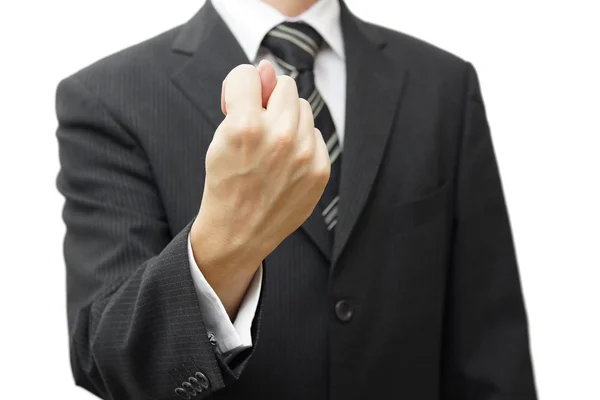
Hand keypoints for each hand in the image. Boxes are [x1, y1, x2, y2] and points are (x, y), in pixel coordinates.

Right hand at [190, 60, 329, 315]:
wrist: (239, 233)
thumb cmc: (225, 182)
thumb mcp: (220, 138)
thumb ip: (245, 98)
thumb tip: (267, 68)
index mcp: (245, 127)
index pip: (249, 74)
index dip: (239, 88)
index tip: (235, 105)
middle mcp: (279, 137)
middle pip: (284, 86)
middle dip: (268, 100)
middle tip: (256, 126)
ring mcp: (304, 155)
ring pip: (303, 108)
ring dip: (287, 119)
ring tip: (271, 148)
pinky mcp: (320, 169)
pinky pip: (316, 134)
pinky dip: (302, 142)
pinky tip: (286, 163)